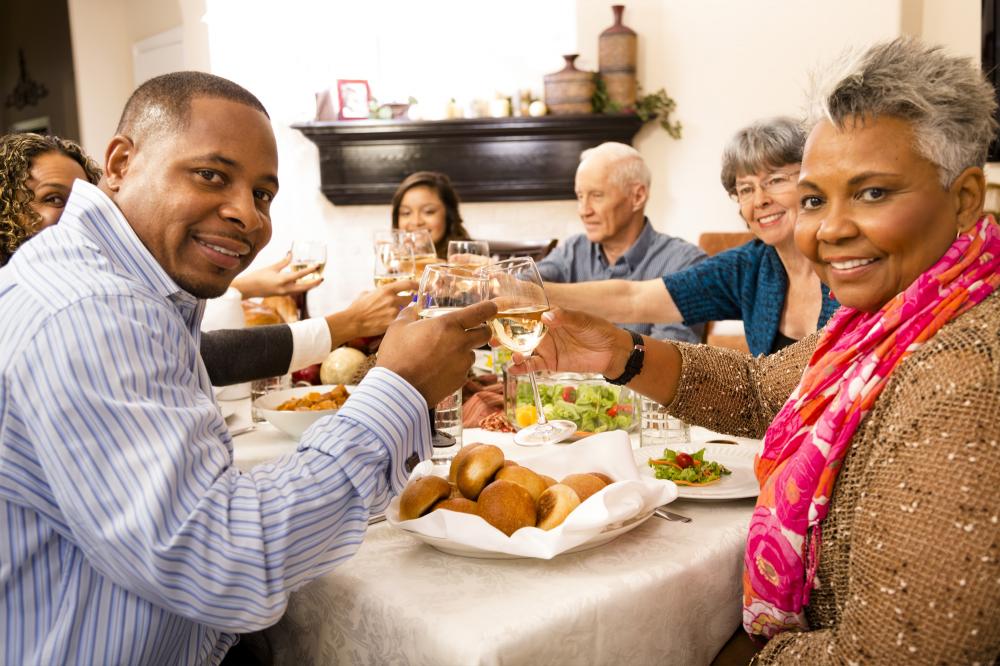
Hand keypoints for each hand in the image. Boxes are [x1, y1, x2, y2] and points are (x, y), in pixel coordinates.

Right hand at [231, 252, 321, 297]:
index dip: (310, 270)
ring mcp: (284, 293)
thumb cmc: (257, 276)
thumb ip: (283, 262)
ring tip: (316, 280)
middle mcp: (285, 289)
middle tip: (322, 278)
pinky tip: (304, 282)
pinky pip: (295, 291)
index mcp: (282, 280)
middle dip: (314, 283)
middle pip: (304, 287)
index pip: (300, 275)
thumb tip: (291, 254)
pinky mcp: (282, 295)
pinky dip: (301, 287)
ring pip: (301, 291)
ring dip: (309, 286)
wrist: (248, 289)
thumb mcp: (271, 268)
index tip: (317, 265)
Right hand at [340, 280, 416, 337]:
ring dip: (400, 313)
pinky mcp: (392, 323)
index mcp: (386, 290)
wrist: (353, 322)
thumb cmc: (357, 307)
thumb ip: (377, 291)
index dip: (415, 284)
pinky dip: (396, 322)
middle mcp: (392, 300)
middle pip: (409, 299)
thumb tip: (380, 292)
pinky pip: (399, 321)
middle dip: (407, 302)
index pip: (407, 284)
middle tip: (402, 305)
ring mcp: (393, 312)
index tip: (419, 286)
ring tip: (389, 316)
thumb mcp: (366, 293)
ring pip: (404, 312)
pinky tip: (388, 323)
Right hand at [377, 301, 496, 405]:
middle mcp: (461, 343)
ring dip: (463, 351)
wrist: (397, 390)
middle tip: (469, 330)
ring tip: (442, 354)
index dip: (490, 307)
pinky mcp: (460, 380)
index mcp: (449, 325)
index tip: (492, 306)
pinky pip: (463, 370)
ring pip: (472, 353)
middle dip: (481, 330)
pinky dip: (455, 368)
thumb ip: (409, 313)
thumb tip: (413, 307)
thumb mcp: (398, 327)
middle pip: (485, 334)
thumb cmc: (396, 355)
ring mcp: (462, 364)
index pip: (481, 312)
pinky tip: (438, 369)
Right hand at [507, 307, 632, 377]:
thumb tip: (546, 316)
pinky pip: (532, 364)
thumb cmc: (598, 329)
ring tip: (506, 351)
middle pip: (518, 331)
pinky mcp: (550, 363)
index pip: (526, 311)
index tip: (495, 310)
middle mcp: (543, 331)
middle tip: (490, 335)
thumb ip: (564, 317)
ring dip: (511, 350)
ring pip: (522, 348)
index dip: (509, 310)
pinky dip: (521, 366)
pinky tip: (512, 367)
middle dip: (503, 332)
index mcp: (549, 316)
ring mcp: (545, 347)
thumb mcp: (582, 320)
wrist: (612, 352)